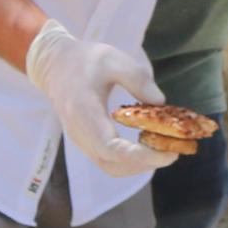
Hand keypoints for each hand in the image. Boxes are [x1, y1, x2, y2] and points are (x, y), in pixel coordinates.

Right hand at [23, 19, 167, 176]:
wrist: (55, 65)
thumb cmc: (85, 60)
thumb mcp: (113, 59)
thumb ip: (138, 79)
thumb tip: (160, 103)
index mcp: (84, 112)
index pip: (110, 148)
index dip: (139, 156)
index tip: (166, 152)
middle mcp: (80, 133)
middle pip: (112, 165)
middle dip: (145, 164)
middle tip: (173, 151)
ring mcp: (80, 140)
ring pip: (110, 167)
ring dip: (138, 166)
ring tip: (164, 150)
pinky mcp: (85, 142)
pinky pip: (107, 160)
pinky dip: (129, 160)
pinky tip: (147, 146)